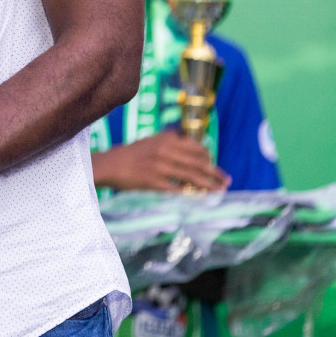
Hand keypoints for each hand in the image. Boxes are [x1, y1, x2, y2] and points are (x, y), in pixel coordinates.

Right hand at [91, 132, 228, 192]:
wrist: (109, 165)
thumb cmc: (130, 154)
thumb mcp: (151, 141)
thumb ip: (170, 142)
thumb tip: (193, 149)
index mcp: (166, 139)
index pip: (196, 147)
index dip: (209, 157)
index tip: (214, 165)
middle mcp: (165, 151)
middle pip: (198, 162)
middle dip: (215, 173)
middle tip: (226, 180)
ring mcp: (160, 168)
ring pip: (192, 176)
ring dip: (210, 184)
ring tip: (220, 190)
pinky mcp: (154, 183)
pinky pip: (179, 189)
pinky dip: (192, 193)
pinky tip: (201, 197)